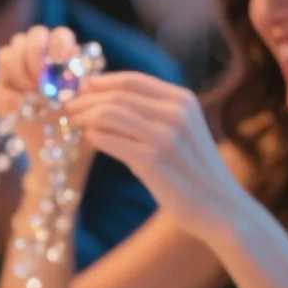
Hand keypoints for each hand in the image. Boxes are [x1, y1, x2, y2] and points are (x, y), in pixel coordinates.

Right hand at [0, 26, 96, 168]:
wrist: (61, 155)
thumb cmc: (81, 127)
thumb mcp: (89, 108)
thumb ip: (83, 90)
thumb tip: (79, 81)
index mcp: (64, 57)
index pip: (59, 35)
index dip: (59, 47)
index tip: (64, 68)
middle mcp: (39, 59)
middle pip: (31, 36)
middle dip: (36, 54)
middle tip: (43, 78)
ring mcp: (17, 74)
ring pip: (8, 53)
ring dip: (19, 72)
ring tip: (34, 96)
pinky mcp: (1, 93)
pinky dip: (8, 98)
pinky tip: (21, 110)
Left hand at [67, 72, 249, 238]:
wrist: (220, 207)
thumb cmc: (195, 171)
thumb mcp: (183, 131)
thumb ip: (153, 113)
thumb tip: (106, 98)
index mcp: (182, 100)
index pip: (132, 80)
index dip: (101, 81)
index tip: (81, 87)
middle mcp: (175, 113)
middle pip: (116, 95)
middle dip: (86, 98)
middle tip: (67, 105)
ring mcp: (164, 136)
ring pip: (108, 114)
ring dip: (84, 116)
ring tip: (72, 121)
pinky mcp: (152, 160)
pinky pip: (109, 140)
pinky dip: (93, 137)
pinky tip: (90, 141)